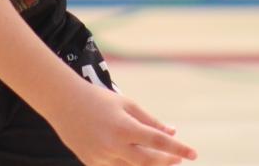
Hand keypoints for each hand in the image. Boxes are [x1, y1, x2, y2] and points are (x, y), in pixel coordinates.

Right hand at [47, 83, 197, 164]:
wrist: (63, 103)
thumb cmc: (99, 99)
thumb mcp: (127, 105)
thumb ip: (150, 121)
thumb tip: (172, 132)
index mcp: (124, 127)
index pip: (158, 142)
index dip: (178, 149)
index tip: (194, 154)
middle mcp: (113, 145)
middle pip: (148, 162)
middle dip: (166, 161)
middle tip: (178, 159)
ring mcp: (101, 157)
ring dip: (150, 165)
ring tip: (162, 160)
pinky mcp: (91, 163)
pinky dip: (129, 165)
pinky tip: (137, 158)